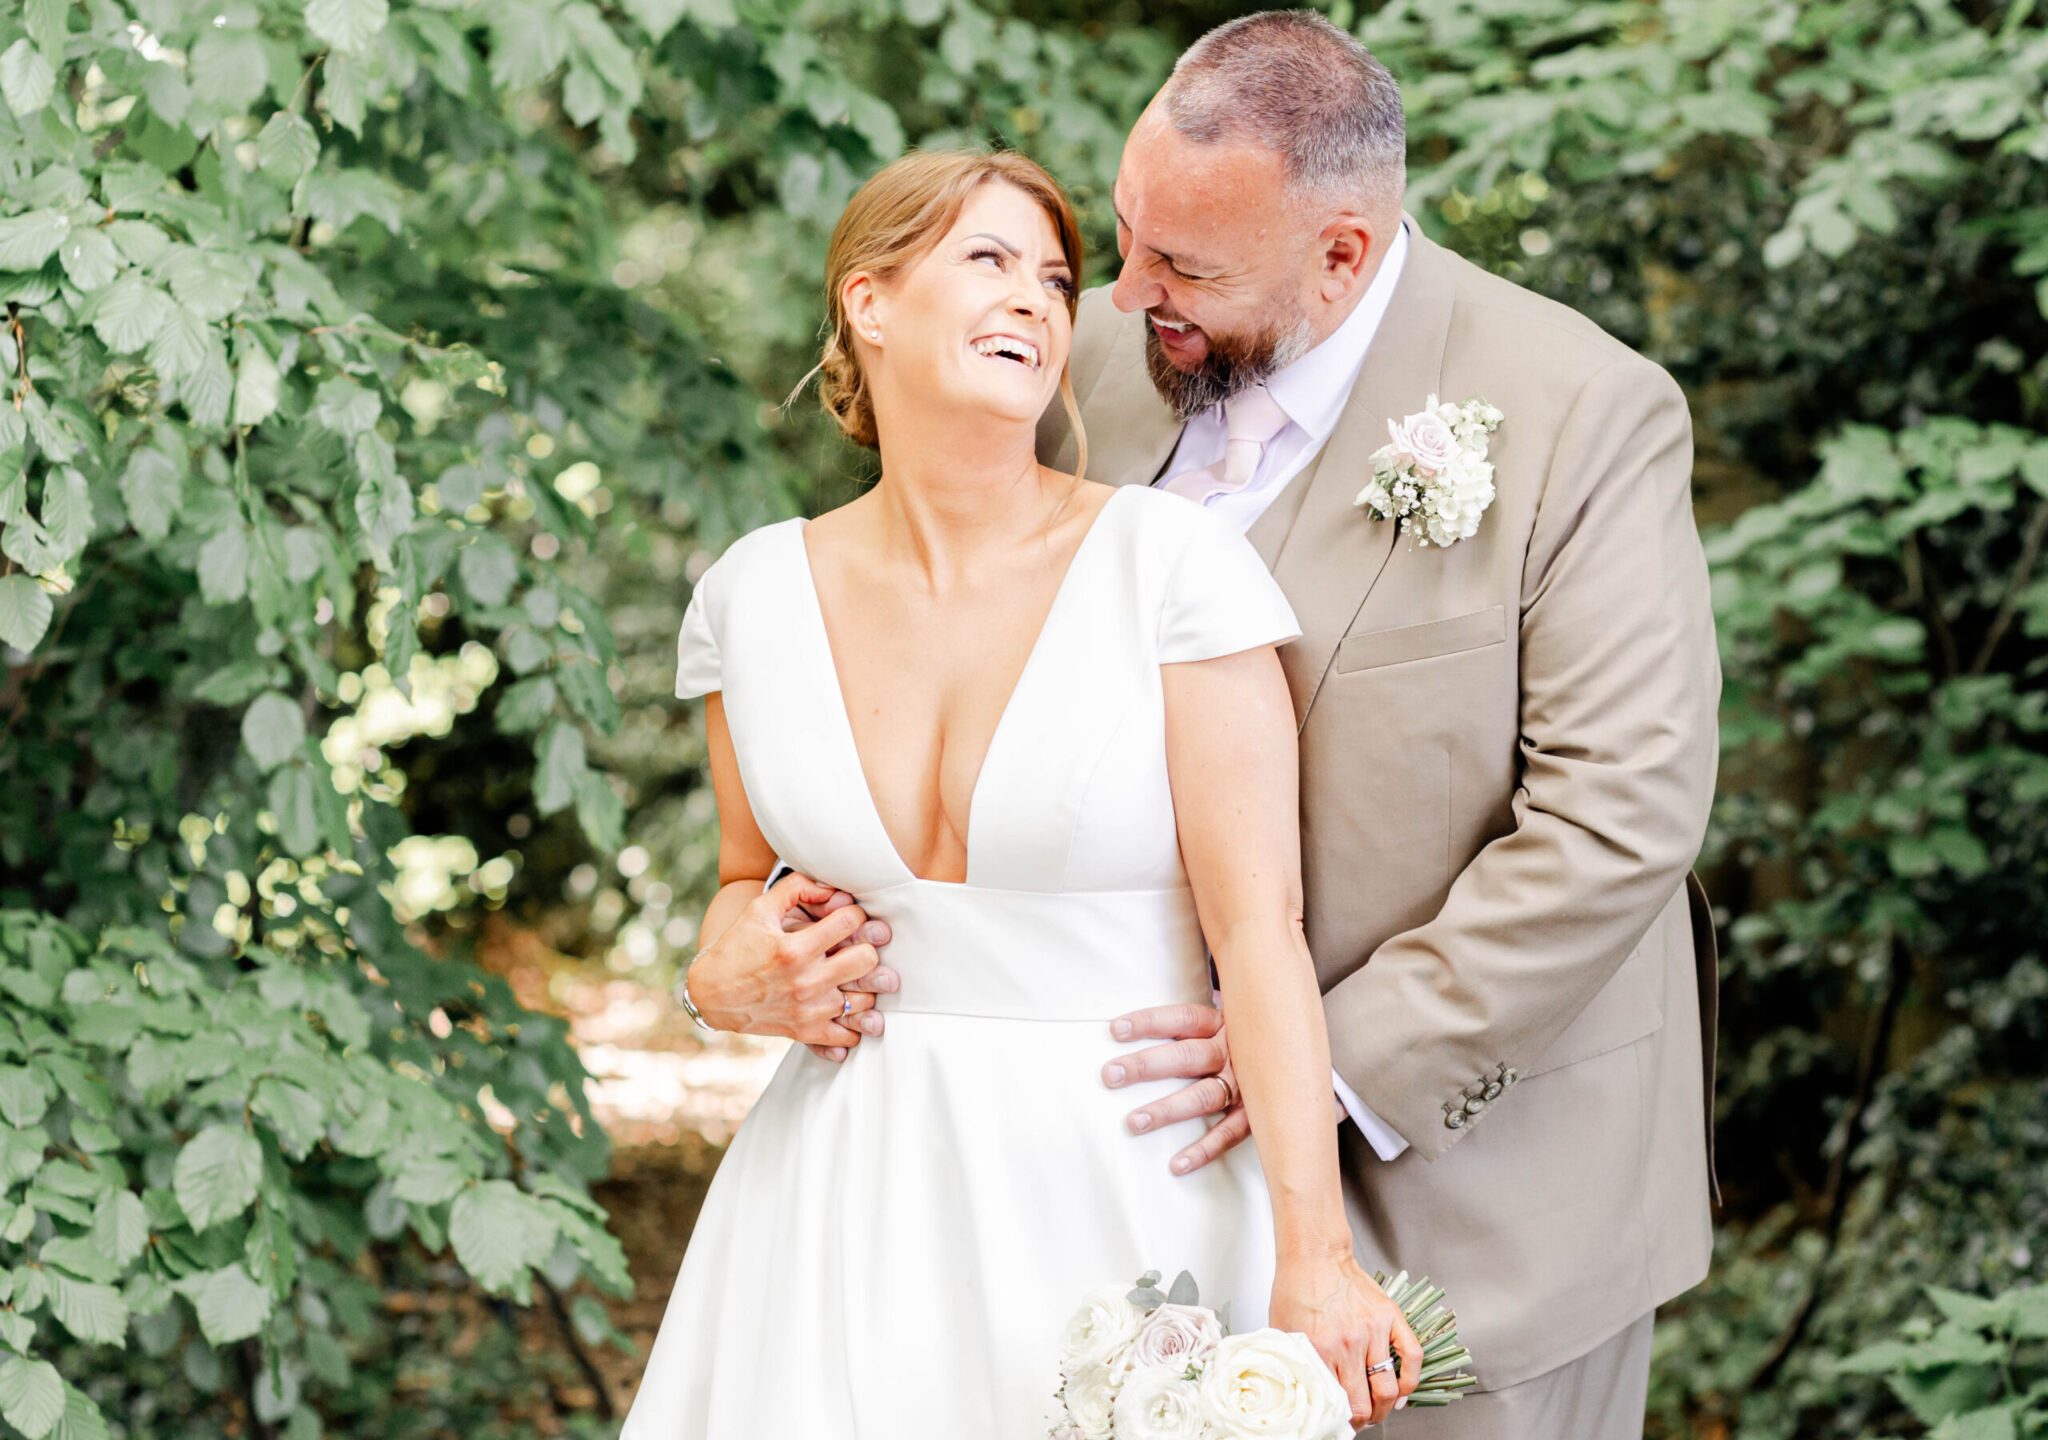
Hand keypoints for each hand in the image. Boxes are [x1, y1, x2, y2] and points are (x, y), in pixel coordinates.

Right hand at [687, 872, 894, 1058]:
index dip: (855, 914)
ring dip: (864, 984)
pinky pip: (848, 1036)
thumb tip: (831, 889)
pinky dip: (853, 1025)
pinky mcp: (806, 1032)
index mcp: (795, 949)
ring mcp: (809, 1010)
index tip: (848, 919)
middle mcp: (806, 981)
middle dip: (866, 947)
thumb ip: (795, 888)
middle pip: (867, 960)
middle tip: (855, 946)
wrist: (710, 994)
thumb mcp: (758, 910)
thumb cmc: (736, 949)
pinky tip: (846, 1009)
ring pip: (866, 999)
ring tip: (851, 975)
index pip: (850, 922)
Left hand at [1103, 1003, 1247, 1174]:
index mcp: (1223, 1025)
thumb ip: (1196, 1021)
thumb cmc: (1249, 1039)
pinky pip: (1228, 1135)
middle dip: (1146, 1065)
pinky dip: (1203, 1151)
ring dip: (1167, 1110)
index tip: (1115, 1029)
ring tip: (1133, 1122)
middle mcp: (1234, 1053)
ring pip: (1203, 1096)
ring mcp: (1246, 1086)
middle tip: (1111, 1075)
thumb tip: (1137, 1019)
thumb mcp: (1230, 1019)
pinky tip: (1177, 1164)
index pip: (1182, 1019)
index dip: (1149, 1022)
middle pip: (1186, 1056)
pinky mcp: (1257, 1117)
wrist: (1301, 1056)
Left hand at [1269, 1251, 1421, 1429]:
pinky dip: (1411, 1380)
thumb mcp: (1282, 1330)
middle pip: (1365, 1403)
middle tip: (1359, 1421)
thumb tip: (1300, 1391)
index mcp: (1320, 1349)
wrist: (1315, 1253)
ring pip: (1389, 1388)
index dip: (1340, 1421)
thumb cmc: (1296, 1288)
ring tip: (1378, 1409)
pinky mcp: (1390, 1316)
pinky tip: (1402, 1392)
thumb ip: (1294, 1361)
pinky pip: (1412, 1356)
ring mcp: (1372, 1330)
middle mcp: (1348, 1343)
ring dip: (1385, 1407)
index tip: (1340, 1423)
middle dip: (1363, 1420)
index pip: (1336, 1403)